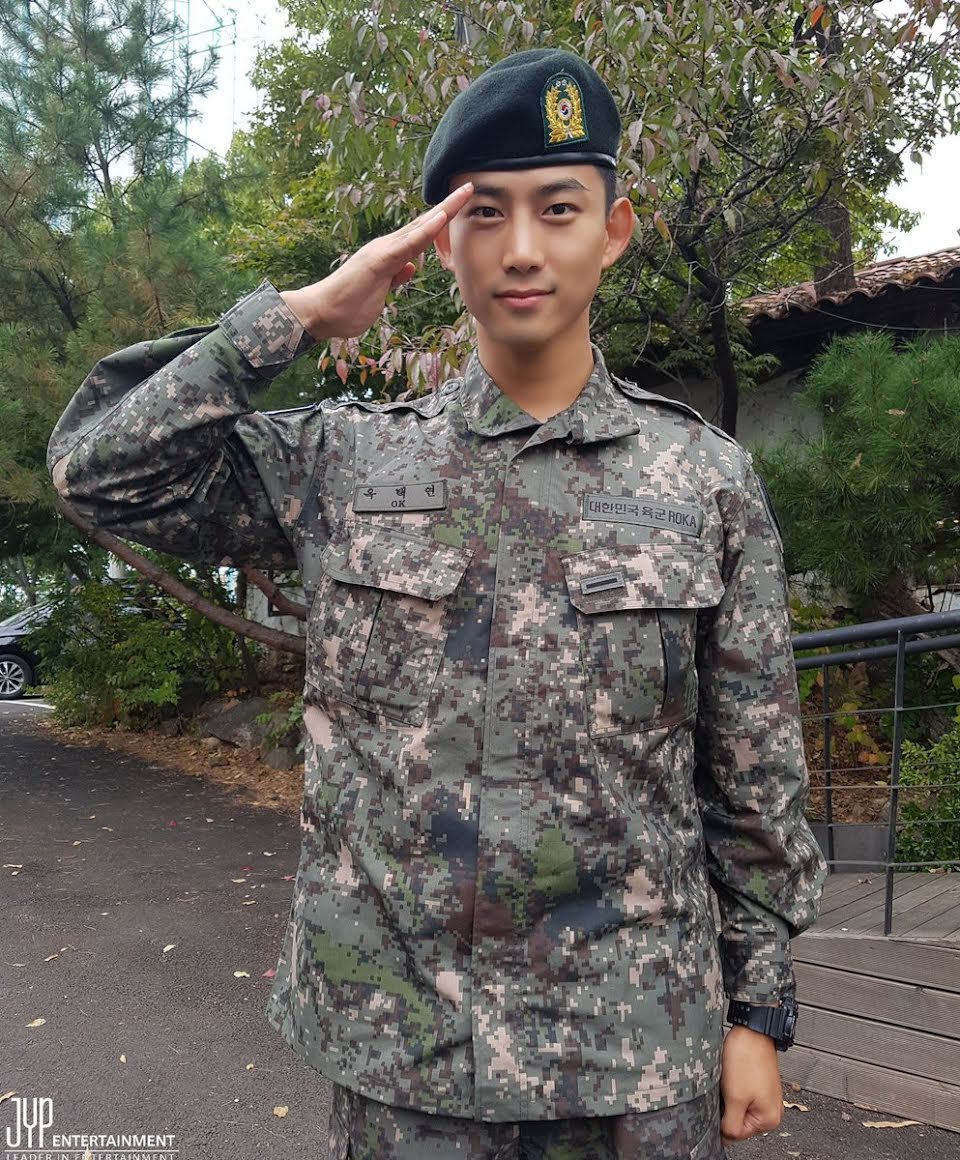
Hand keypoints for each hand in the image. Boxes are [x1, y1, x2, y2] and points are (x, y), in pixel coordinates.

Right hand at [280, 182, 474, 340]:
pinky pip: (408, 244)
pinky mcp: (379, 261)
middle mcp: (388, 247)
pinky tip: (441, 218)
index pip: (421, 235)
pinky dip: (426, 230)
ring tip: (463, 194)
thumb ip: (395, 278)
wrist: (322, 311)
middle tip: (470, 188)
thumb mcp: (381, 293)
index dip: (442, 221)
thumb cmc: (349, 306)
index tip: (461, 207)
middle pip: (424, 224)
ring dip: (443, 210)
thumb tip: (411, 267)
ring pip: (419, 228)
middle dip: (448, 207)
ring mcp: (383, 251)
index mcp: (390, 255)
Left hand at [719, 1025, 782, 1145]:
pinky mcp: (758, 1084)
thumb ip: (731, 1125)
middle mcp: (771, 1110)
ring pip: (737, 1106)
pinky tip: (731, 1075)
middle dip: (726, 1106)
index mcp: (769, 1119)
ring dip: (729, 1096)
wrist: (752, 1029)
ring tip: (730, 1079)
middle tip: (725, 1088)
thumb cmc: (746, 1057)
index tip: (719, 1100)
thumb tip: (726, 1139)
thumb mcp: (735, 1098)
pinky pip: (740, 1094)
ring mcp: (765, 1096)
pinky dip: (732, 1087)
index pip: (737, 1134)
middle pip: (737, 1120)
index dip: (722, 1118)